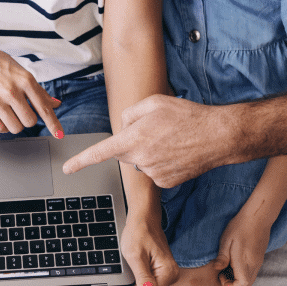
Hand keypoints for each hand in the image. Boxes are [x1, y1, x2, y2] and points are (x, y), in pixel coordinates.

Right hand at [0, 41, 63, 136]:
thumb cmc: (0, 65)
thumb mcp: (23, 73)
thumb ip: (39, 91)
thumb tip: (54, 104)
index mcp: (25, 80)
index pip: (43, 107)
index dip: (53, 123)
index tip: (59, 134)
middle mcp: (11, 91)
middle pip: (30, 121)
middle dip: (28, 119)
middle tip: (22, 110)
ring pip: (15, 128)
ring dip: (16, 124)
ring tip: (10, 112)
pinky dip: (3, 126)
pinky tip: (1, 115)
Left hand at [62, 95, 234, 187]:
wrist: (219, 136)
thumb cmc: (187, 115)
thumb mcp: (154, 102)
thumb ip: (130, 113)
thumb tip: (123, 128)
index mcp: (133, 138)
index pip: (100, 153)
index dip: (81, 161)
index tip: (67, 169)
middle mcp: (140, 159)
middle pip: (124, 153)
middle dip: (132, 143)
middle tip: (156, 131)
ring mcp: (153, 173)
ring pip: (141, 162)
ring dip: (150, 152)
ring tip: (172, 140)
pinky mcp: (165, 183)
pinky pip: (155, 172)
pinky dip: (162, 163)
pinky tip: (178, 153)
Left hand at [121, 210, 178, 285]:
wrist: (144, 219)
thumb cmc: (139, 232)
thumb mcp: (135, 255)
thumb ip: (142, 277)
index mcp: (168, 272)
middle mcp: (172, 275)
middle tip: (130, 272)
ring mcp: (168, 273)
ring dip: (140, 282)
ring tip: (134, 266)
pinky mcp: (163, 271)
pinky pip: (151, 281)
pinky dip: (142, 278)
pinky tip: (137, 267)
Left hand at [213, 211, 270, 285]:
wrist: (257, 217)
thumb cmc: (239, 227)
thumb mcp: (226, 241)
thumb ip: (223, 257)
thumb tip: (217, 268)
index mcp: (245, 262)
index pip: (242, 285)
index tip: (220, 276)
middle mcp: (254, 264)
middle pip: (246, 284)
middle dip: (233, 283)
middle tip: (222, 272)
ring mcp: (259, 261)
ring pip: (250, 277)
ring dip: (238, 276)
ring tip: (227, 264)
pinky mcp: (260, 256)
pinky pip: (252, 270)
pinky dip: (243, 270)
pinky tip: (234, 259)